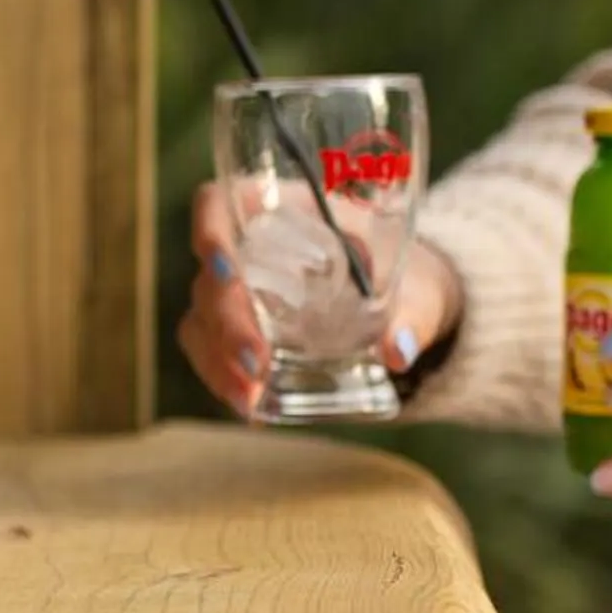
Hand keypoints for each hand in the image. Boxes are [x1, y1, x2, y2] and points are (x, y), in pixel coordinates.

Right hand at [177, 180, 461, 417]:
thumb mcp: (411, 279)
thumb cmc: (398, 269)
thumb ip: (410, 311)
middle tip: (257, 364)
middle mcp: (246, 248)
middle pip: (208, 276)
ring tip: (249, 398)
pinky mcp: (237, 330)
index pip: (219, 204)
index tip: (227, 270)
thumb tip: (399, 350)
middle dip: (227, 322)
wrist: (399, 295)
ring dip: (217, 360)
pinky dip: (224, 379)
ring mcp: (236, 292)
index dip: (209, 231)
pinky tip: (251, 408)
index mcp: (281, 210)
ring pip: (200, 320)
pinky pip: (210, 351)